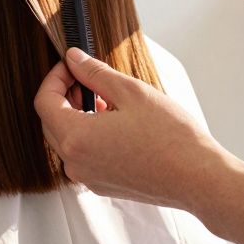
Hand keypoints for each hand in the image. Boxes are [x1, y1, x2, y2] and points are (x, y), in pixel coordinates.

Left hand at [34, 48, 233, 211]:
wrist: (200, 179)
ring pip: (67, 140)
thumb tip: (73, 58)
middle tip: (86, 79)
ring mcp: (88, 177)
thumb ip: (95, 73)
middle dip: (64, 96)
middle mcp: (75, 163)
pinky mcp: (103, 185)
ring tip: (106, 100)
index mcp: (76, 138)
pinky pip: (83, 155)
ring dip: (77, 115)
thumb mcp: (130, 92)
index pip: (43, 101)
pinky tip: (114, 123)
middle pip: (51, 122)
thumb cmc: (171, 138)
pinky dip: (89, 135)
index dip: (54, 78)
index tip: (70, 66)